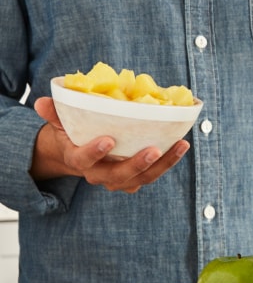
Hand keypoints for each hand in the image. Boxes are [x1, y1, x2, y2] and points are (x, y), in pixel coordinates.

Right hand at [30, 97, 189, 192]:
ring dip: (163, 164)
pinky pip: (153, 174)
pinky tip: (181, 146)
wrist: (79, 155)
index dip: (94, 152)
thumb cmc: (73, 134)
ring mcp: (119, 180)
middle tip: (154, 149)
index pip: (83, 160)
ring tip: (181, 145)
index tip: (108, 140)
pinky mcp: (135, 179)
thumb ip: (55, 113)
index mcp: (78, 159)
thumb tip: (42, 102)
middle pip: (119, 175)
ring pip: (142, 178)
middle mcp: (99, 174)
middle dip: (138, 164)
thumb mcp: (61, 123)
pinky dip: (168, 162)